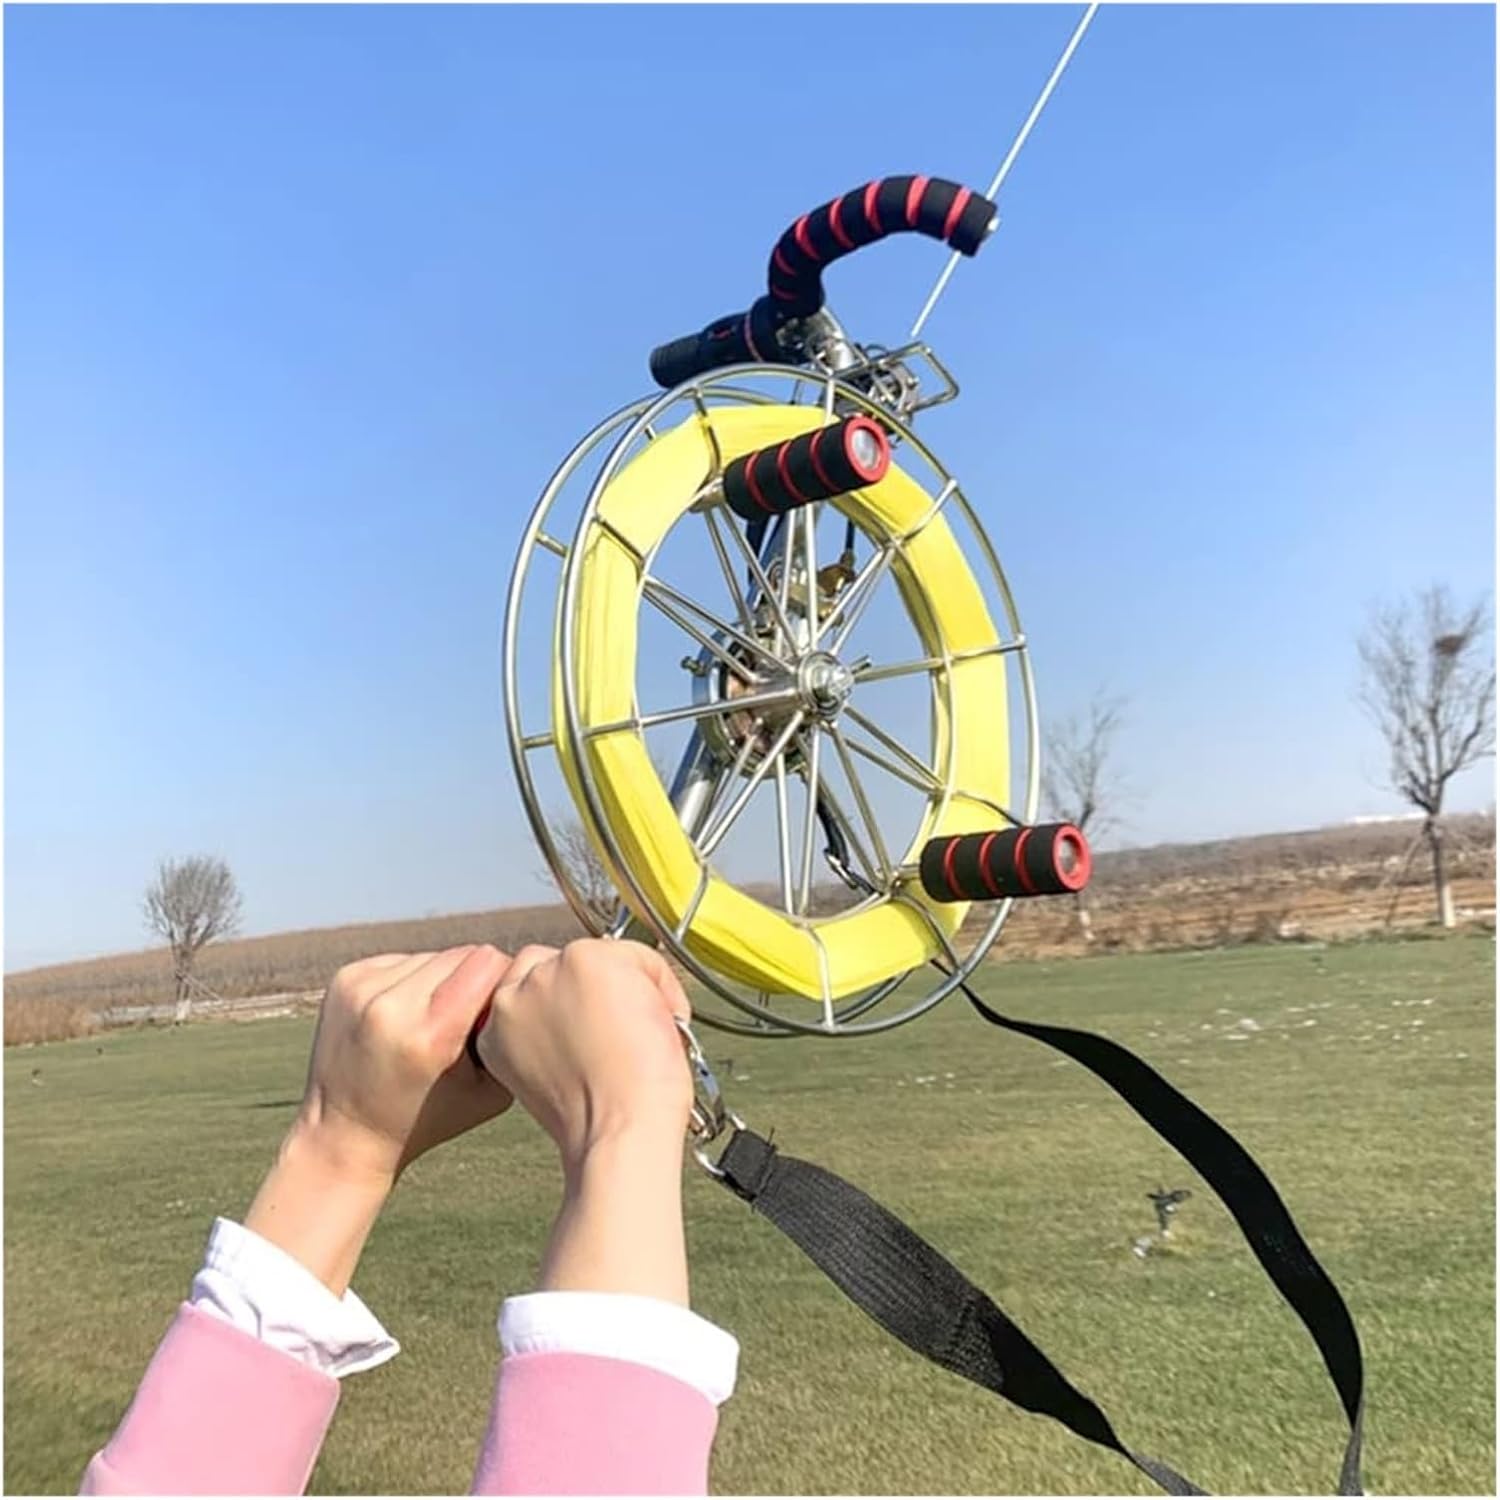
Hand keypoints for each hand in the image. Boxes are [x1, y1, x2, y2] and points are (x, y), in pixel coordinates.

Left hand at [246, 945, 511, 1292]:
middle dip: (473, 981)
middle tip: (467, 1021)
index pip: (487, 961)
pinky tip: (405, 1017)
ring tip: (432, 1022)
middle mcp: (389, 1005)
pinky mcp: (346, 979)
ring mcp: (362, 988)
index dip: (501, 981)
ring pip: (433, 955)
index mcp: (429, 1035)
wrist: (346, 1135)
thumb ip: (510, 1035)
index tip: (497, 1012)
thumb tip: (520, 981)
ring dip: (442, 981)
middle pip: (462, 954)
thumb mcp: (490, 1090)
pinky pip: (403, 960)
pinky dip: (413, 982)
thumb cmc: (430, 1118)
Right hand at [473, 938, 695, 1303]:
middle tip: (628, 1030)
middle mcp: (512, 995)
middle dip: (597, 990)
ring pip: (603, 956)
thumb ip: (556, 1030)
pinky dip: (661, 984)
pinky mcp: (585, 961)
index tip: (600, 1033)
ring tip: (646, 1033)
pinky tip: (662, 1025)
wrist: (619, 1131)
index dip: (573, 1006)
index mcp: (495, 1029)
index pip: (533, 989)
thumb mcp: (554, 1070)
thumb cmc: (602, 1119)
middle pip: (565, 965)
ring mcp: (547, 974)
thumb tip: (594, 1004)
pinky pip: (638, 954)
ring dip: (631, 986)